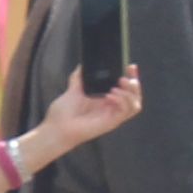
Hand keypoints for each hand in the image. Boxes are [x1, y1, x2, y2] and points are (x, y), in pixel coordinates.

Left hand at [24, 65, 145, 163]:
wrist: (56, 127)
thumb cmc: (63, 114)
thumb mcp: (73, 90)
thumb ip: (79, 78)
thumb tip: (83, 65)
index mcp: (106, 100)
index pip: (126, 89)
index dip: (132, 77)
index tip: (131, 66)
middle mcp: (111, 108)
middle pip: (135, 97)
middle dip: (134, 84)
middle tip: (124, 78)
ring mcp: (112, 116)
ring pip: (135, 105)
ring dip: (130, 93)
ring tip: (116, 87)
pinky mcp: (110, 123)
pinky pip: (125, 111)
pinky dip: (121, 101)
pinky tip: (110, 95)